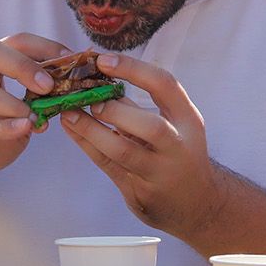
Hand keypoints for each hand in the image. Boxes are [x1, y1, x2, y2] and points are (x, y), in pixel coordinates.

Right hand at [0, 34, 69, 196]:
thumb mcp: (16, 117)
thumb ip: (36, 103)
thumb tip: (67, 92)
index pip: (13, 42)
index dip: (43, 47)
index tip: (70, 60)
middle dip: (22, 64)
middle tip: (49, 84)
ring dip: (11, 102)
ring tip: (35, 118)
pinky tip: (21, 130)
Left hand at [58, 53, 227, 235]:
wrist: (196, 204)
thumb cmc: (179, 153)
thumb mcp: (174, 125)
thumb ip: (141, 107)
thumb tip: (99, 78)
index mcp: (189, 120)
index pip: (165, 86)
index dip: (133, 69)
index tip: (102, 61)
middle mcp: (179, 147)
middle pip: (150, 126)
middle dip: (115, 110)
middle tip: (89, 99)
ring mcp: (160, 174)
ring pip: (123, 152)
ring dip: (91, 130)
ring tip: (69, 114)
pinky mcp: (140, 193)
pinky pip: (108, 167)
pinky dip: (87, 146)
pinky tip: (71, 130)